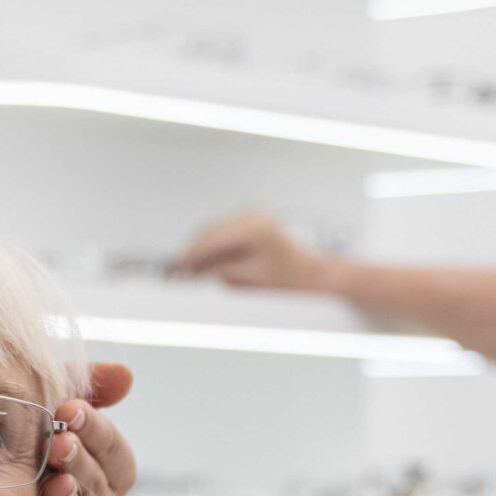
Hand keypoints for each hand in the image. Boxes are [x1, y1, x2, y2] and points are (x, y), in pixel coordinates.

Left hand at [27, 362, 136, 495]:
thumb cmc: (14, 432)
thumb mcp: (44, 402)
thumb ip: (84, 387)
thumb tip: (126, 376)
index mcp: (103, 473)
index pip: (116, 456)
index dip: (99, 432)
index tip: (71, 410)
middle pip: (100, 490)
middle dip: (79, 464)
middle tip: (57, 443)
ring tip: (56, 488)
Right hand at [172, 208, 339, 293]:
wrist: (320, 276)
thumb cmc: (291, 282)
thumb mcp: (249, 281)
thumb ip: (218, 272)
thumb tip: (193, 270)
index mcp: (252, 227)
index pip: (209, 239)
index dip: (188, 256)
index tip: (174, 270)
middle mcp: (252, 214)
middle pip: (209, 230)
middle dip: (193, 252)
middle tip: (178, 273)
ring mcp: (255, 214)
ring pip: (216, 229)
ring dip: (203, 249)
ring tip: (191, 271)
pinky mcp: (256, 219)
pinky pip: (227, 230)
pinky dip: (216, 246)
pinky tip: (210, 263)